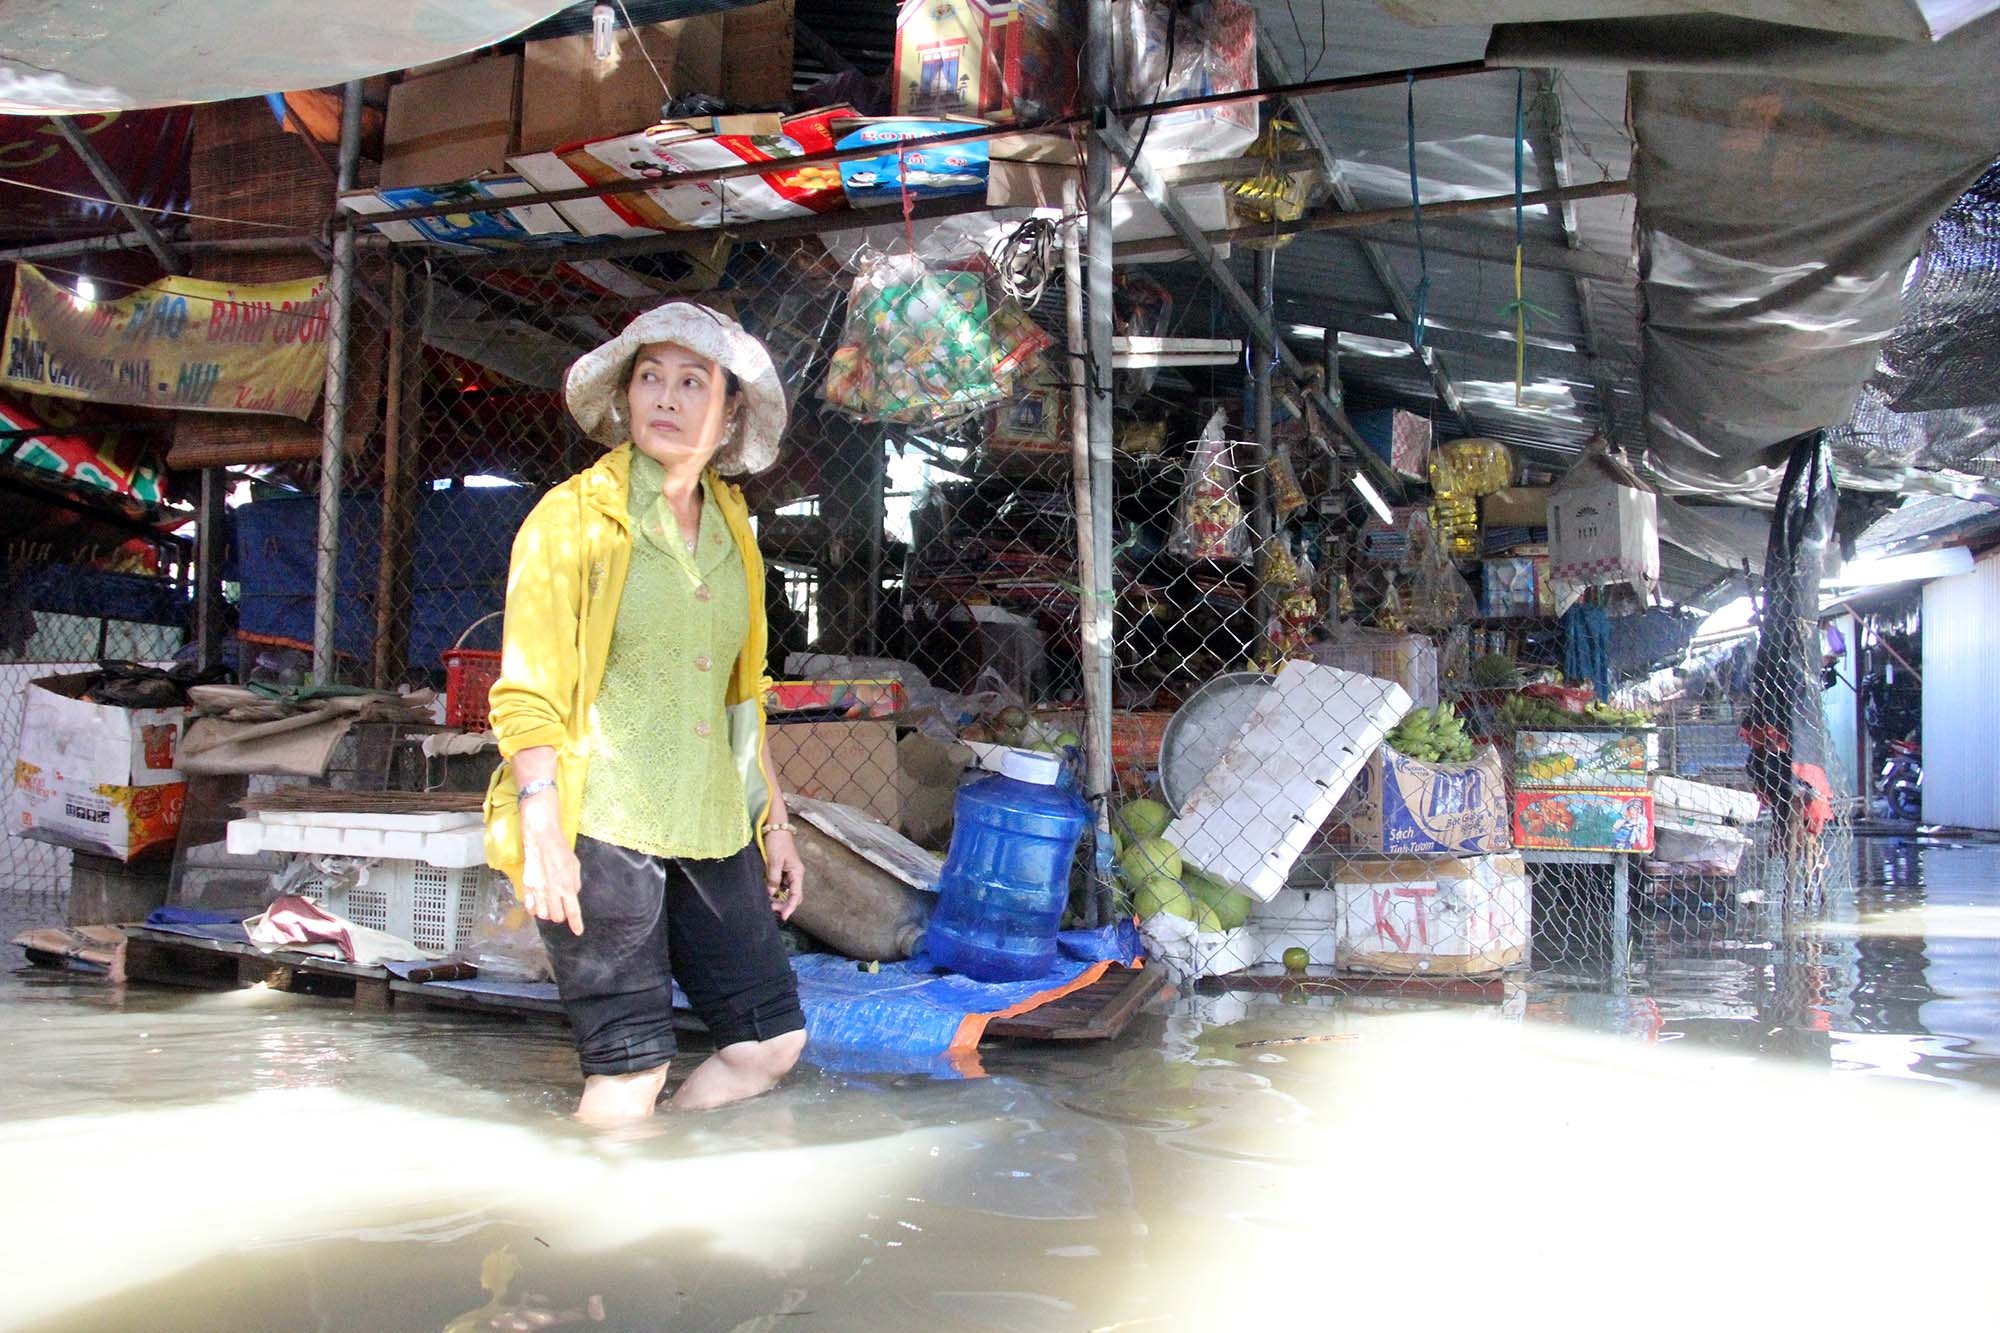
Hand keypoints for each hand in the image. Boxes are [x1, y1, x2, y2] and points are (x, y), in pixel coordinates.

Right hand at [520, 819, 583, 935]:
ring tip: (549, 903)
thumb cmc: (560, 851)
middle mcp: (552, 892)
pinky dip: (534, 908)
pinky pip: (529, 907)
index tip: (577, 931)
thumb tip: (572, 897)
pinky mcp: (527, 887)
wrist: (542, 839)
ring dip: (547, 912)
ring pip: (543, 914)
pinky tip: (537, 902)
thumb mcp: (575, 867)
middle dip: (560, 915)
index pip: (573, 912)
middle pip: (557, 917)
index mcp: (567, 887)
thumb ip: (575, 885)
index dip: (576, 924)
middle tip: (561, 907)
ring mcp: (538, 890)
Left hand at [765, 827, 803, 921]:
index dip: (790, 907)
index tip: (783, 916)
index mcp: (797, 872)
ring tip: (766, 900)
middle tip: (769, 908)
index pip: (796, 895)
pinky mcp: (780, 869)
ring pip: (784, 891)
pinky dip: (773, 890)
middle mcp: (794, 874)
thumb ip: (773, 878)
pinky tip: (765, 891)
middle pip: (791, 895)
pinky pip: (778, 884)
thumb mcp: (774, 861)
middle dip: (782, 904)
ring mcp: (787, 872)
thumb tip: (771, 894)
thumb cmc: (777, 841)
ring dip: (776, 898)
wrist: (775, 826)